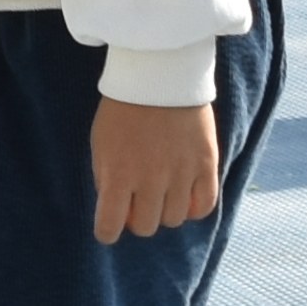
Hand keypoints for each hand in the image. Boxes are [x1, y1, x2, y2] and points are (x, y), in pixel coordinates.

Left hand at [89, 94, 221, 242]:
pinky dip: (194, 208)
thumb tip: (113, 209)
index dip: (107, 232)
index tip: (109, 227)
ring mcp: (181, 174)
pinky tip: (185, 195)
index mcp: (117, 174)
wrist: (160, 74)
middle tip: (137, 201)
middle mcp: (150, 180)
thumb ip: (105, 179)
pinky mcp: (206, 165)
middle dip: (137, 218)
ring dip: (165, 211)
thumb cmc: (123, 108)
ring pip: (174, 220)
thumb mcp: (100, 143)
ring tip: (162, 191)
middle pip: (145, 227)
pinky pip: (205, 206)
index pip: (109, 227)